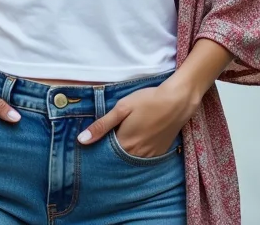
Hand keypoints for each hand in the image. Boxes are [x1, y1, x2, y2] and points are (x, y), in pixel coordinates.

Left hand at [76, 79, 199, 157]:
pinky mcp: (160, 152)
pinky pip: (144, 158)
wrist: (177, 100)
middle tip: (109, 137)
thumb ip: (102, 125)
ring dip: (125, 152)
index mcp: (124, 144)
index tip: (94, 141)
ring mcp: (150, 155)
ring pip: (131, 158)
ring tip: (124, 137)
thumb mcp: (122, 108)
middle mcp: (136, 154)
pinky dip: (138, 152)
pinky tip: (138, 140)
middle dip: (111, 151)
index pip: (105, 153)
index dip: (99, 147)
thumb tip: (81, 140)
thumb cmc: (148, 101)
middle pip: (118, 158)